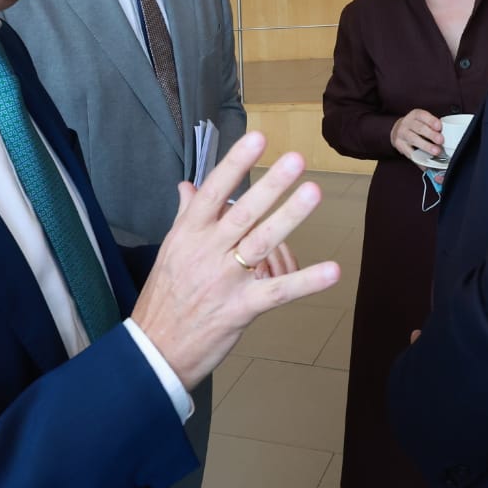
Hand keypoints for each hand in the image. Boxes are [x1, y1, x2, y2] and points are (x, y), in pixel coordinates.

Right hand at [131, 132, 340, 389]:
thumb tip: (187, 185)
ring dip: (289, 217)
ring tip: (313, 192)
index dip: (235, 164)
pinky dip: (306, 282)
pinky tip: (332, 270)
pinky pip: (277, 292)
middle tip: (296, 160)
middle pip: (243, 213)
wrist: (154, 349)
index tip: (258, 138)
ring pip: (262, 243)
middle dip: (270, 186)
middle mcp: (207, 252)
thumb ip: (186, 215)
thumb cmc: (165, 296)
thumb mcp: (171, 250)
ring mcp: (225, 280)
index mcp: (189, 233)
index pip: (213, 191)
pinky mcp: (241, 309)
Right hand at [390, 109, 442, 160]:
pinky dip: (419, 159)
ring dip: (426, 146)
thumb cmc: (416, 125)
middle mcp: (407, 123)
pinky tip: (426, 163)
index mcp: (415, 114)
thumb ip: (433, 125)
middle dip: (431, 135)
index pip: (423, 115)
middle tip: (441, 140)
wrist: (398, 129)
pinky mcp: (399, 145)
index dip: (431, 121)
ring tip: (436, 151)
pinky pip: (410, 153)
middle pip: (419, 128)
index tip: (439, 127)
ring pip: (414, 140)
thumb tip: (447, 134)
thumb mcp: (423, 120)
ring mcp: (402, 133)